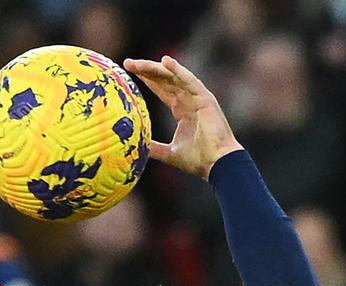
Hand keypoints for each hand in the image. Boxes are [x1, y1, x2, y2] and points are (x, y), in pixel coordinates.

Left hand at [123, 56, 242, 179]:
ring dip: (156, 68)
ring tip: (137, 63)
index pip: (162, 90)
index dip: (148, 80)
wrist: (217, 165)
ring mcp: (198, 98)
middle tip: (128, 63)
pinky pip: (190, 81)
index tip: (130, 72)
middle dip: (146, 70)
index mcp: (183, 110)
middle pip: (165, 80)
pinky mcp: (205, 99)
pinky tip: (165, 61)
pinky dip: (178, 70)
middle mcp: (190, 100)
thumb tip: (136, 147)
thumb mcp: (169, 153)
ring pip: (174, 77)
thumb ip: (154, 148)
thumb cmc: (198, 160)